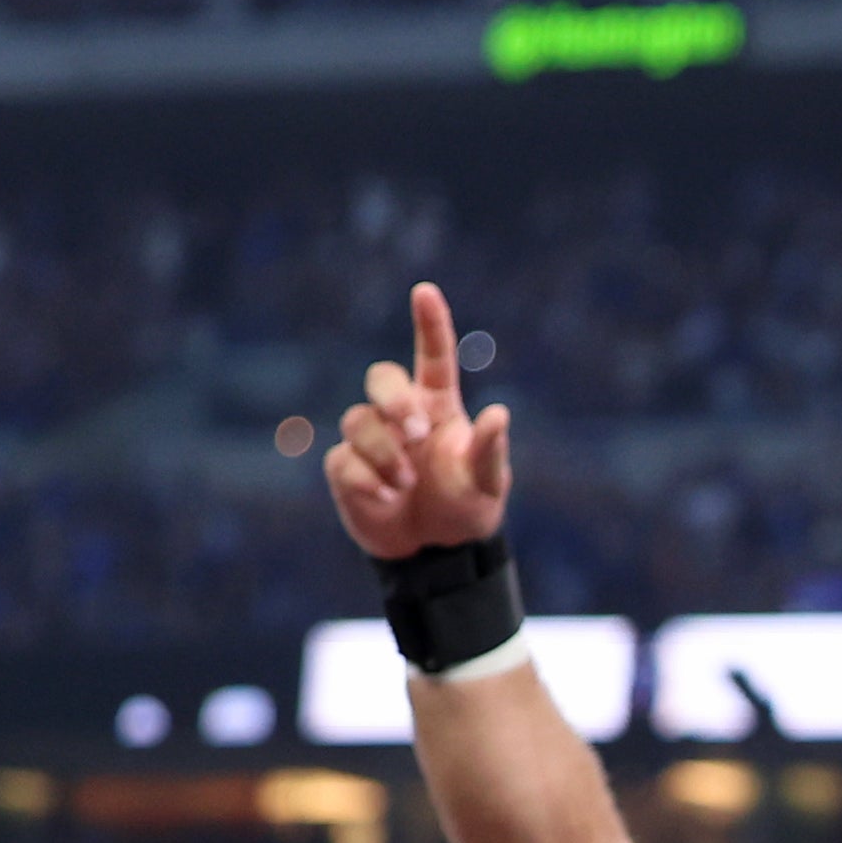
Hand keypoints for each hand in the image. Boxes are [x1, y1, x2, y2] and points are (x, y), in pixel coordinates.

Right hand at [325, 281, 512, 560]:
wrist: (437, 550)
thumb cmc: (467, 507)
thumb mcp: (488, 484)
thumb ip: (490, 450)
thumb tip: (498, 414)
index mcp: (439, 407)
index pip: (432, 358)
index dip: (429, 324)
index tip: (425, 291)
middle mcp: (401, 416)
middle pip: (381, 377)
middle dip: (394, 398)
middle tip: (416, 430)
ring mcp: (371, 440)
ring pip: (358, 420)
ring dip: (385, 452)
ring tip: (407, 484)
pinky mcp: (346, 468)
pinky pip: (343, 461)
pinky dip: (366, 480)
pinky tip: (387, 497)